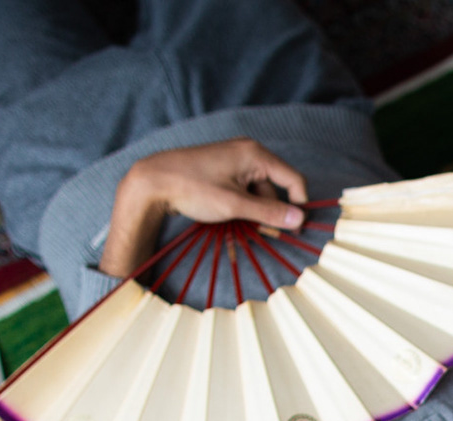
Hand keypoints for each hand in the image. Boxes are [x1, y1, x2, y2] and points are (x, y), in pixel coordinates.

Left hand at [99, 139, 308, 277]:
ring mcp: (234, 160)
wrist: (152, 181)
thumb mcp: (234, 205)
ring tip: (242, 234)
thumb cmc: (192, 188)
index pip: (293, 179)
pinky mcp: (223, 169)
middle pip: (275, 188)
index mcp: (255, 155)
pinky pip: (242, 190)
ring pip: (257, 192)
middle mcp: (248, 152)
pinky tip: (232, 223)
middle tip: (266, 236)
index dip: (298, 205)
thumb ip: (269, 212)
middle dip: (272, 213)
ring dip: (255, 214)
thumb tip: (299, 219)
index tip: (295, 230)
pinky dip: (242, 208)